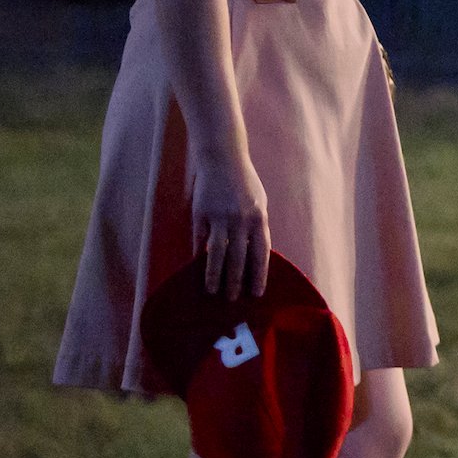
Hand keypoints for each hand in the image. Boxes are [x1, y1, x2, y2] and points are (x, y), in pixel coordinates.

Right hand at [188, 148, 269, 299]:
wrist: (222, 158)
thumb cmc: (244, 183)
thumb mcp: (259, 203)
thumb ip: (257, 227)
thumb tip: (255, 254)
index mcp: (259, 218)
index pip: (261, 253)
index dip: (259, 275)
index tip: (257, 293)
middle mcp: (241, 220)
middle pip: (239, 258)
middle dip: (236, 281)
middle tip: (233, 299)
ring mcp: (219, 217)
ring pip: (217, 253)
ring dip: (214, 275)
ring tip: (213, 291)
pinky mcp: (201, 214)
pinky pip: (200, 240)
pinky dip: (198, 256)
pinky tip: (196, 269)